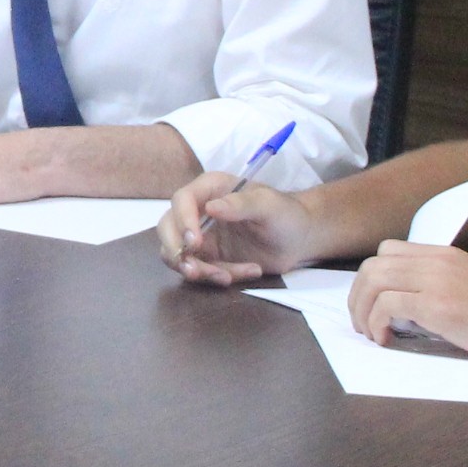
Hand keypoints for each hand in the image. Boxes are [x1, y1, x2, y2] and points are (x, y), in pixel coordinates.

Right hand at [159, 170, 323, 284]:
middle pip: (168, 227)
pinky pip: (199, 270)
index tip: (195, 242)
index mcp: (210, 189)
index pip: (182, 200)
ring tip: (226, 277)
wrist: (300, 240)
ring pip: (178, 254)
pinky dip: (217, 276)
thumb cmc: (286, 214)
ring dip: (196, 269)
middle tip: (193, 268)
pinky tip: (248, 271)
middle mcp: (199, 211)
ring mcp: (201, 236)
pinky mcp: (208, 258)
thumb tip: (211, 208)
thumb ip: (241, 204)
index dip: (182, 220)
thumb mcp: (268, 205)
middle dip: (176, 249)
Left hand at [346, 241, 467, 356]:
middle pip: (372, 265)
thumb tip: (408, 304)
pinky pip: (386, 306)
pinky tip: (386, 341)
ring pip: (373, 281)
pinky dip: (376, 324)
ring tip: (371, 334)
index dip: (372, 277)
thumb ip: (440, 283)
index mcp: (443, 254)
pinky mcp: (436, 305)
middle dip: (358, 296)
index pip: (388, 251)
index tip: (373, 304)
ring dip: (362, 311)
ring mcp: (434, 281)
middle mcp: (435, 260)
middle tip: (363, 323)